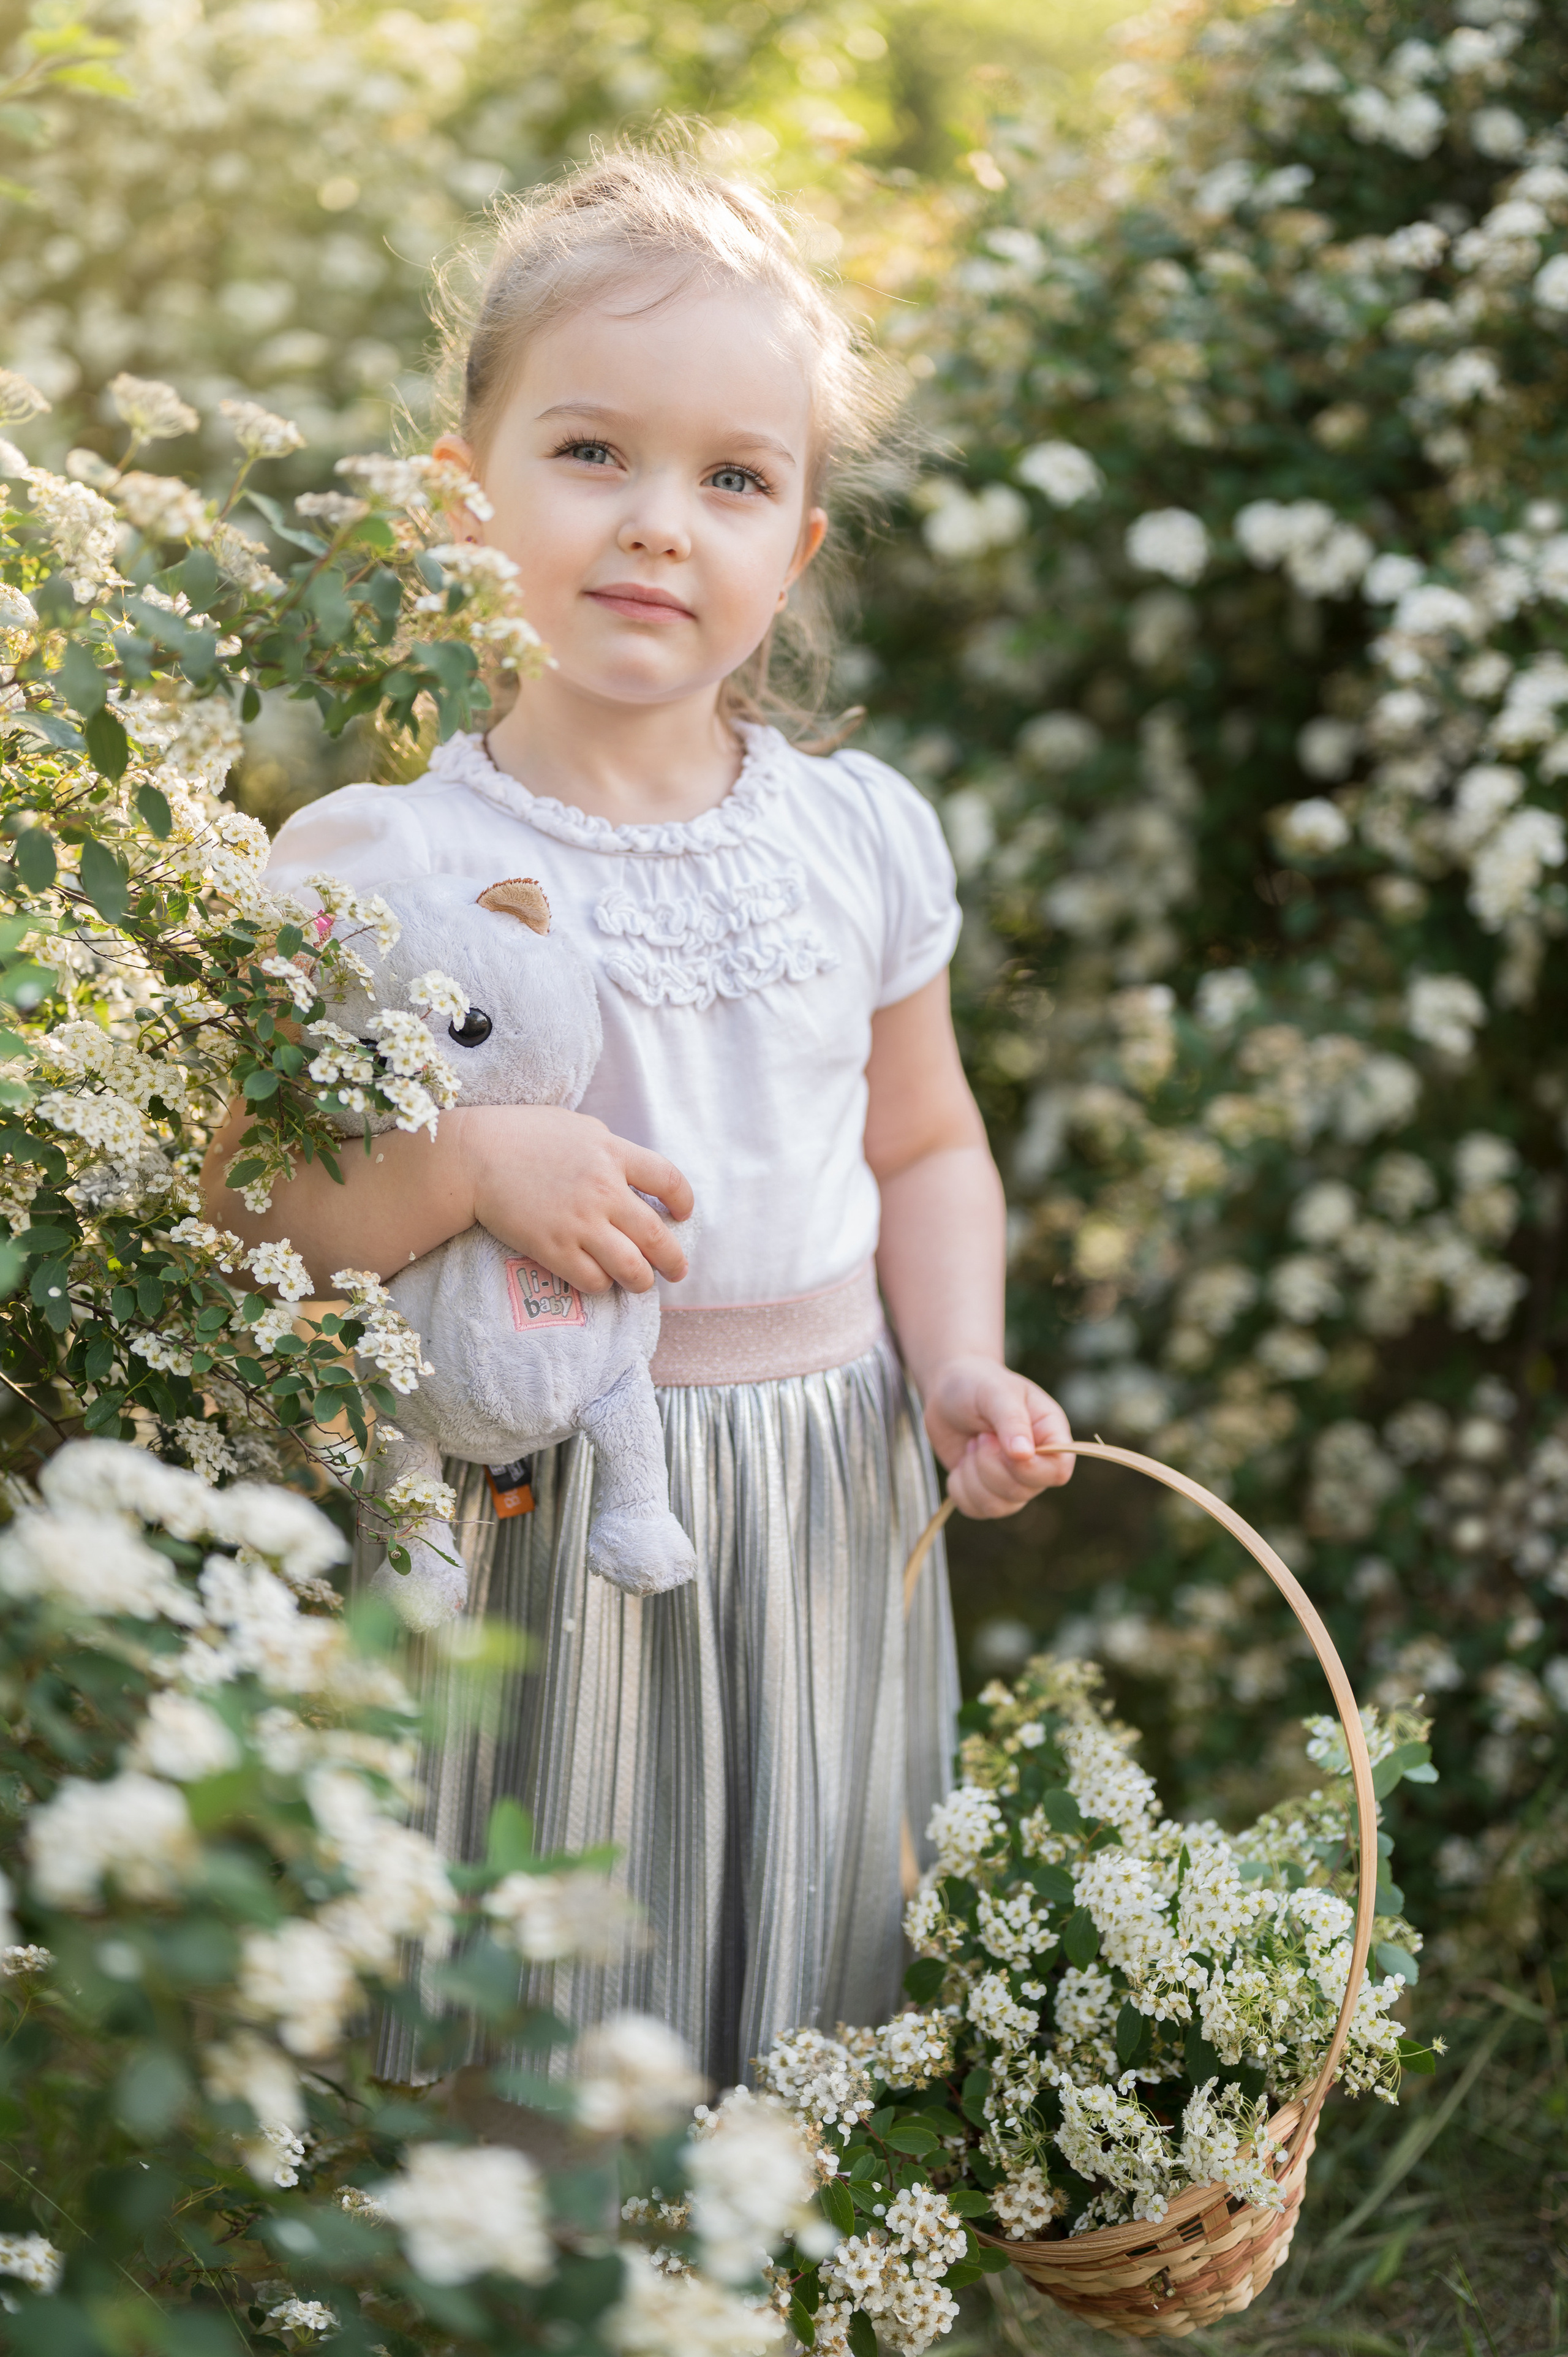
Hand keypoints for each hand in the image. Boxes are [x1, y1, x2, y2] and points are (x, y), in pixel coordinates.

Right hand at [455, 1103, 693, 1294]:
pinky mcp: (553, 1248)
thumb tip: (629, 1168)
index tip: (682, 1215)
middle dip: (674, 1260)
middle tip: (676, 1270)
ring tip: (641, 1283)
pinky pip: (593, 1281)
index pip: (668, 1180)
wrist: (473, 1156)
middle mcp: (604, 1190)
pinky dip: (602, 1285)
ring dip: (643, 1281)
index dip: (683, 1201)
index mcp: (613, 1153)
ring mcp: (579, 1222)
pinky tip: (599, 1279)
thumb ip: (608, 1148)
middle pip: (657, 1235)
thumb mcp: (577, 1127)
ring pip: (631, 1268)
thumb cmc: (522, 1134)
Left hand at [923, 1354, 1073, 1518]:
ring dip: (973, 1476)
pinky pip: (974, 1509)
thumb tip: (1024, 1454)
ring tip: (973, 1445)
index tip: (1005, 1448)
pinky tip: (961, 1461)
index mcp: (1050, 1435)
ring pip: (998, 1506)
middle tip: (981, 1436)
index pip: (1058, 1471)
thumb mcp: (995, 1393)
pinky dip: (959, 1487)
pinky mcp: (986, 1492)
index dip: (1031, 1469)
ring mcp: (1012, 1481)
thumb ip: (1011, 1421)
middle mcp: (1036, 1463)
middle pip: (1023, 1491)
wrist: (949, 1391)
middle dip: (990, 1465)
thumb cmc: (978, 1385)